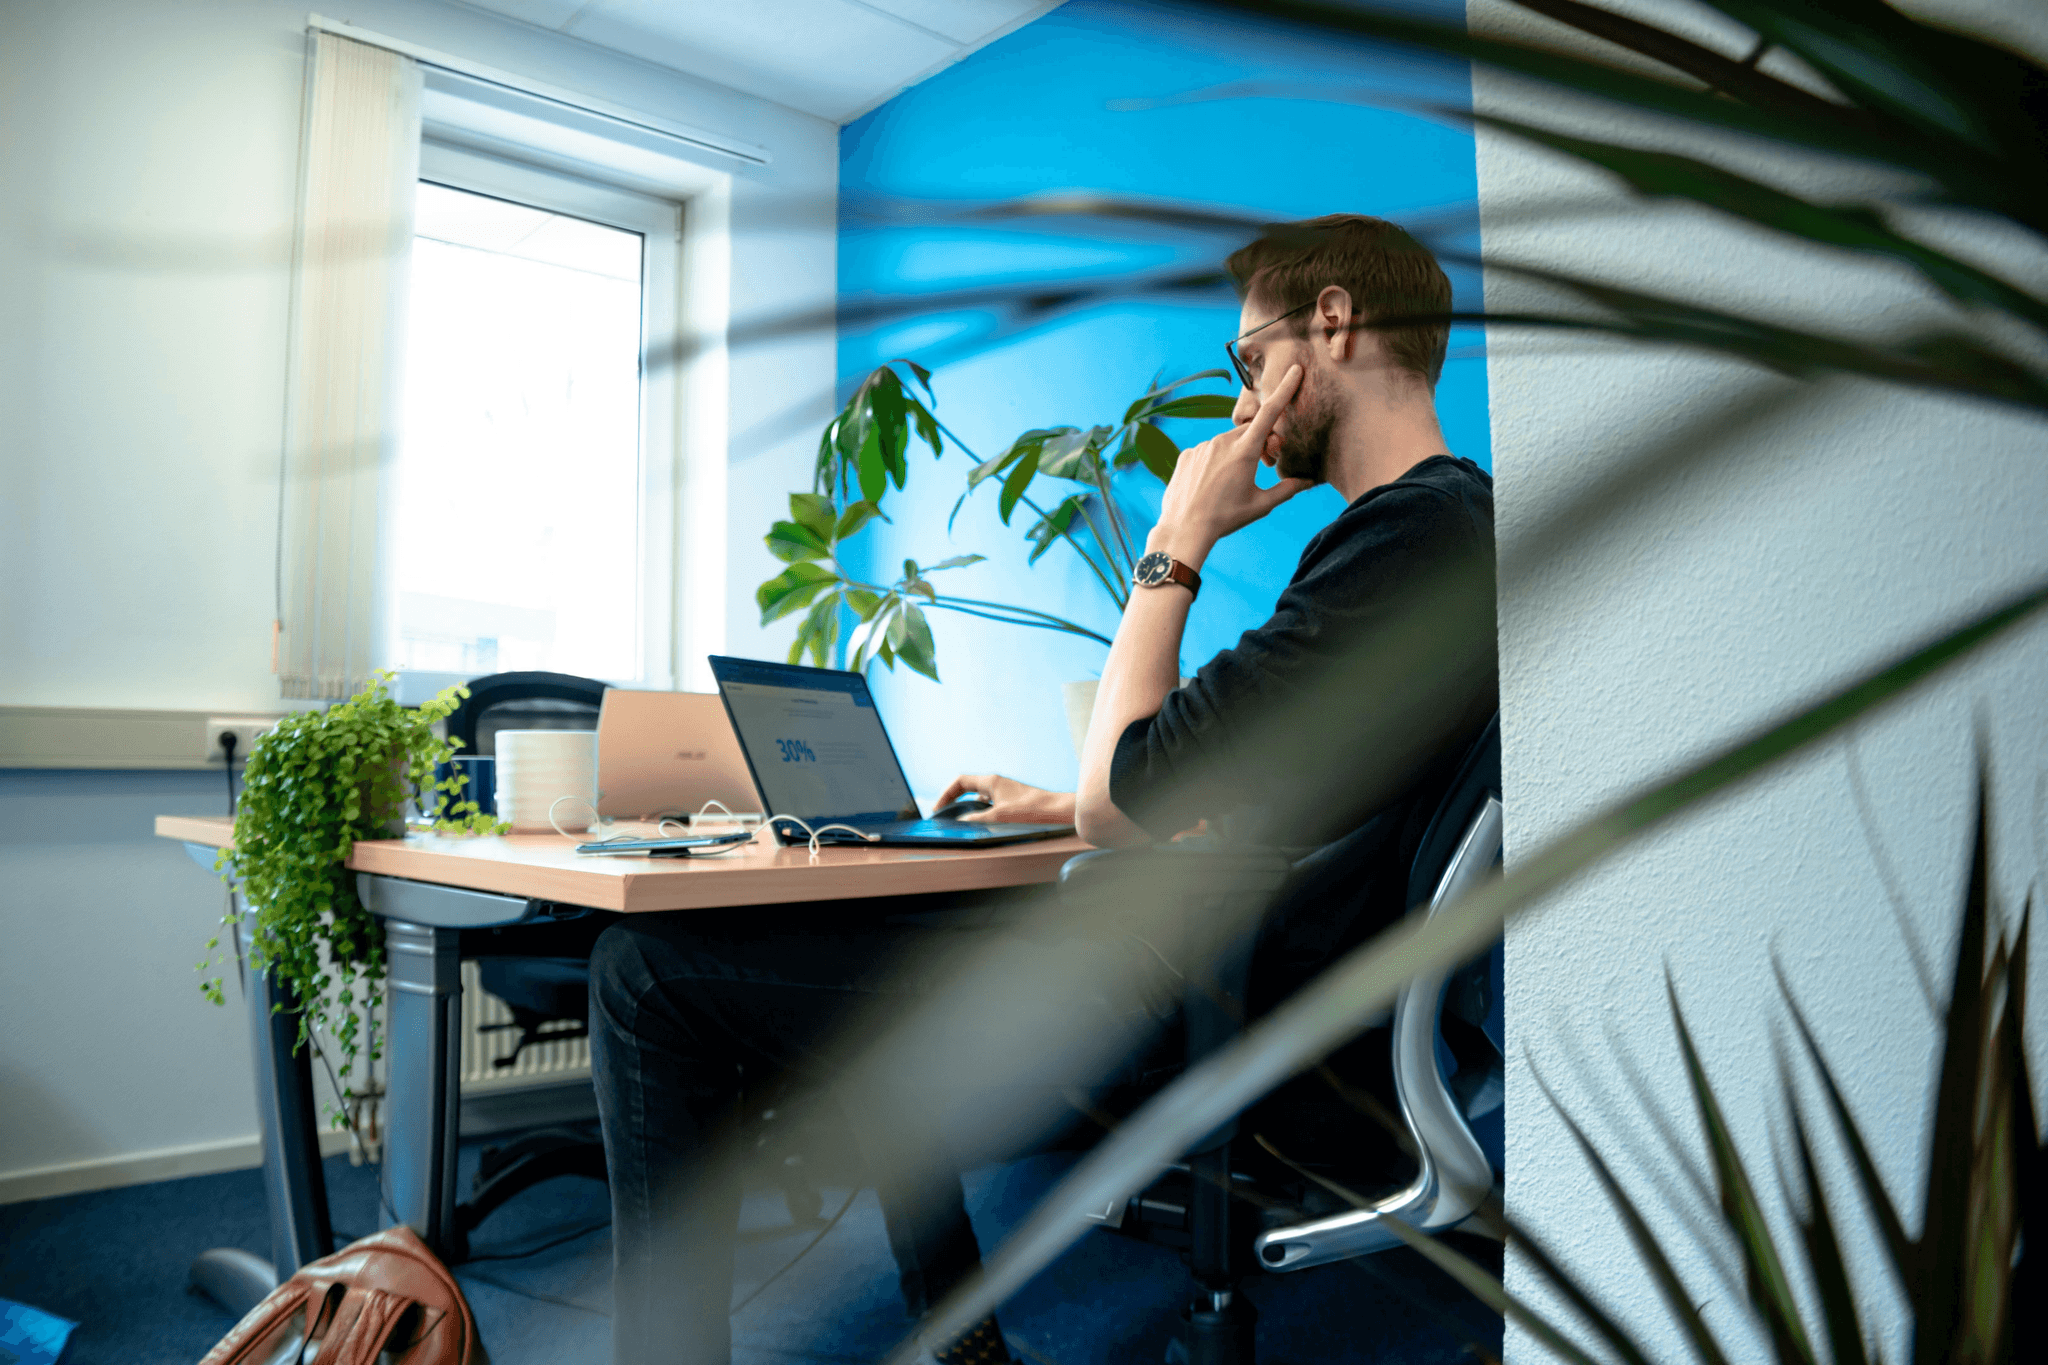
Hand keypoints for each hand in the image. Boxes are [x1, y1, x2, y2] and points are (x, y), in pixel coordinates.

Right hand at [934, 774, 1075, 824]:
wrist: (1057, 811)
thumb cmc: (1031, 810)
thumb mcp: (999, 816)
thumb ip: (977, 819)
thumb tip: (961, 822)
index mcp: (991, 781)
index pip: (960, 781)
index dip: (946, 794)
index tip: (938, 808)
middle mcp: (997, 783)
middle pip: (967, 787)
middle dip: (953, 799)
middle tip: (943, 813)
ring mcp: (1004, 791)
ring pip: (978, 796)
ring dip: (966, 805)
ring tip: (958, 819)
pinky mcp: (1011, 801)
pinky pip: (989, 803)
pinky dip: (979, 810)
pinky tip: (980, 822)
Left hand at [1152, 364, 1311, 563]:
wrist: (1184, 528)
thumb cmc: (1226, 518)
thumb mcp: (1261, 504)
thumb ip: (1287, 489)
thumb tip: (1308, 481)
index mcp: (1245, 451)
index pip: (1270, 413)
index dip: (1285, 390)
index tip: (1296, 371)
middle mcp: (1222, 441)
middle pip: (1249, 433)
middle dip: (1258, 443)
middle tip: (1262, 465)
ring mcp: (1202, 446)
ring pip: (1227, 442)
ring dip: (1235, 453)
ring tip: (1229, 483)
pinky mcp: (1187, 454)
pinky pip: (1207, 451)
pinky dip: (1214, 462)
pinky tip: (1211, 484)